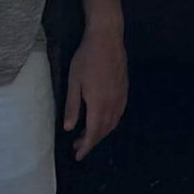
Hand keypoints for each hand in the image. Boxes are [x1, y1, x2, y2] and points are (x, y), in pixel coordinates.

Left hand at [63, 19, 126, 161]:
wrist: (107, 38)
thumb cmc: (86, 58)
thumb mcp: (74, 81)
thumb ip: (72, 106)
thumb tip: (68, 128)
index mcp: (98, 105)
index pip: (92, 134)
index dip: (85, 147)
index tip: (77, 155)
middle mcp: (112, 105)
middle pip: (103, 131)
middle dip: (91, 141)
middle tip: (77, 145)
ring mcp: (121, 98)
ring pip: (112, 124)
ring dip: (100, 133)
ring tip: (87, 134)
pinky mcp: (125, 90)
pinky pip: (118, 114)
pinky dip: (109, 123)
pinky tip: (101, 119)